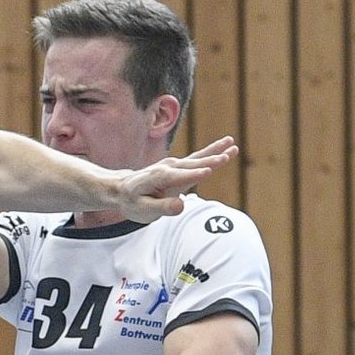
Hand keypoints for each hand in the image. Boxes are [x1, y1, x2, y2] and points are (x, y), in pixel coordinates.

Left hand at [116, 136, 238, 221]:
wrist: (122, 188)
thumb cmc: (132, 201)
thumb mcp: (143, 209)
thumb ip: (162, 208)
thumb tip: (180, 206)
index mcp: (159, 178)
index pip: (180, 177)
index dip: (193, 175)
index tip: (207, 172)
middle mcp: (168, 167)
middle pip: (192, 165)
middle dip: (209, 161)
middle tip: (227, 155)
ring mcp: (174, 164)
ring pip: (198, 158)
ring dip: (215, 152)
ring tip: (232, 145)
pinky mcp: (179, 165)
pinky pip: (198, 157)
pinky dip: (213, 151)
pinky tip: (227, 145)